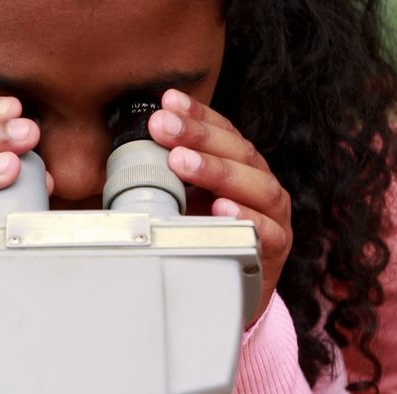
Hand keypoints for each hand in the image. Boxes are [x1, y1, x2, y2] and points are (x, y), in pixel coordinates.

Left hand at [148, 89, 291, 325]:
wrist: (233, 288)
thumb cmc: (207, 238)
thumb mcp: (184, 203)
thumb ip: (165, 180)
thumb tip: (121, 157)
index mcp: (242, 167)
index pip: (223, 132)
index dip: (198, 115)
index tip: (168, 101)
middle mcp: (261, 185)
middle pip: (238, 153)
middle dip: (198, 137)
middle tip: (162, 127)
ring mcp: (274, 216)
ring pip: (256, 187)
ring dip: (217, 172)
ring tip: (182, 162)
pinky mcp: (276, 250)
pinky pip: (266, 233)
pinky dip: (246, 219)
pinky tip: (221, 208)